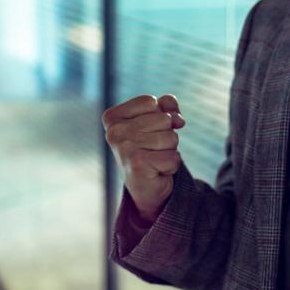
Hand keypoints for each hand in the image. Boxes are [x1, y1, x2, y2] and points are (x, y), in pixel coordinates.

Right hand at [103, 94, 186, 222]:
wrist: (146, 187)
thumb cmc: (150, 149)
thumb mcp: (158, 122)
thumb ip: (168, 108)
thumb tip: (177, 119)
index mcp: (112, 118)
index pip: (151, 101)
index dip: (159, 115)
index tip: (148, 132)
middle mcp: (114, 132)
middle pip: (164, 119)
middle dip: (167, 134)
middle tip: (152, 149)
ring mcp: (124, 149)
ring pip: (171, 138)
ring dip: (170, 150)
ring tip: (155, 159)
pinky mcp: (138, 165)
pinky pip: (173, 157)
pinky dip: (171, 165)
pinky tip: (157, 171)